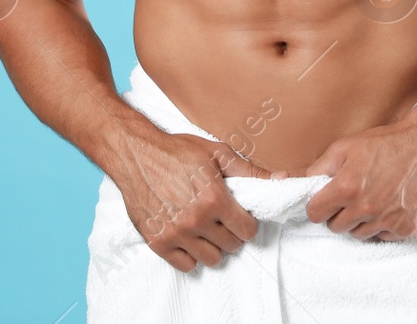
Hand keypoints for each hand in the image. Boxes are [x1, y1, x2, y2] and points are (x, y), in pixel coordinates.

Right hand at [110, 131, 280, 272]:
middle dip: (231, 233)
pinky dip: (190, 255)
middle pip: (232, 246)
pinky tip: (188, 237)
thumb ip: (250, 170)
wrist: (135, 154)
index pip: (248, 231)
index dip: (247, 222)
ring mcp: (176, 234)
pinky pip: (186, 265)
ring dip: (212, 246)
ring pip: (211, 259)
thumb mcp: (216, 153)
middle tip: (221, 219)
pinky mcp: (158, 242)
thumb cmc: (176, 151)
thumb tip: (281, 179)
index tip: (239, 215)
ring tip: (205, 228)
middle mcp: (196, 220)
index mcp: (214, 198)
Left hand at [303, 120, 416, 240]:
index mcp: (345, 188)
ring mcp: (387, 220)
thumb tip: (287, 180)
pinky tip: (389, 204)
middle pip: (335, 227)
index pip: (315, 214)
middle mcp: (365, 208)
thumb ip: (315, 168)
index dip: (318, 204)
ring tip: (372, 197)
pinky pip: (382, 237)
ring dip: (360, 221)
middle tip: (352, 194)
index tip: (327, 196)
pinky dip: (383, 225)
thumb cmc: (384, 143)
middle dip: (338, 213)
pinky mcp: (406, 228)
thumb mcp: (344, 147)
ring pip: (358, 235)